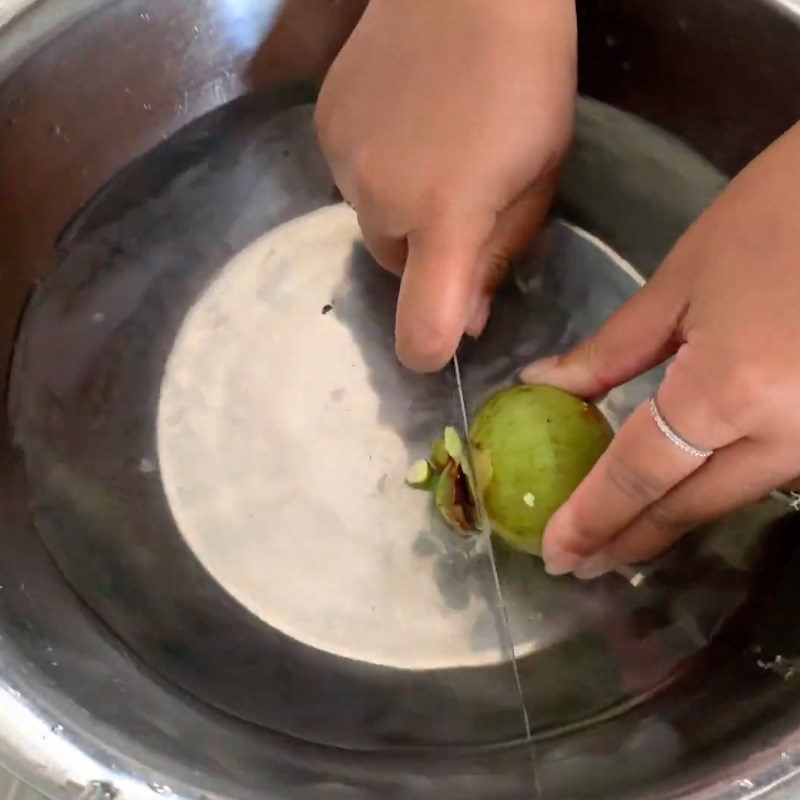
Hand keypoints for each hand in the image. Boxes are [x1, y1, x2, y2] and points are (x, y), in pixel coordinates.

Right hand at [316, 0, 576, 371]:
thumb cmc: (527, 79)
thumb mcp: (539, 179)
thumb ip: (497, 259)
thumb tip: (465, 325)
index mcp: (447, 216)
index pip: (421, 327)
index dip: (428, 350)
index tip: (443, 337)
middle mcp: (383, 200)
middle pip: (396, 267)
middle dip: (426, 254)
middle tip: (461, 198)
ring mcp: (343, 162)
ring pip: (372, 222)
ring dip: (400, 210)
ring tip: (433, 149)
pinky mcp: (322, 130)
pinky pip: (350, 179)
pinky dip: (376, 171)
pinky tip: (403, 125)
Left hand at [521, 122, 799, 578]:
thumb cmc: (782, 210)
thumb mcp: (683, 278)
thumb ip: (611, 349)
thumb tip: (546, 384)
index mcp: (730, 392)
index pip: (640, 476)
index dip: (592, 519)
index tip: (556, 553)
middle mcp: (784, 435)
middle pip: (690, 505)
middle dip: (629, 539)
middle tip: (580, 563)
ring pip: (732, 497)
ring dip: (671, 520)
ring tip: (619, 535)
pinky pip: (769, 473)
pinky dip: (718, 487)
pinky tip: (685, 490)